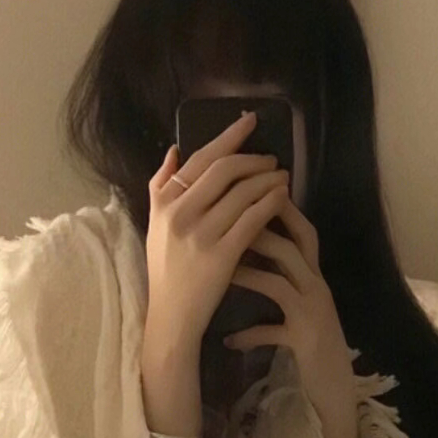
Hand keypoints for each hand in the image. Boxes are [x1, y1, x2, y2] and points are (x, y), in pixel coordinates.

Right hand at [144, 111, 289, 354]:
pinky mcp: (222, 255)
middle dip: (254, 158)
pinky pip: (253, 219)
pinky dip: (270, 203)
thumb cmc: (166, 270)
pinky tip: (282, 197)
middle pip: (223, 170)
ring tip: (282, 176)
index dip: (228, 137)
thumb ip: (160, 186)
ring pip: (242, 192)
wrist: (172, 315)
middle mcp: (180, 213)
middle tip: (273, 158)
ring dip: (268, 179)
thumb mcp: (154, 225)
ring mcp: (201, 234)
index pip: (199, 159)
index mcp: (164, 202)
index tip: (249, 122)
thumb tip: (174, 150)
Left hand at [224, 199, 359, 437]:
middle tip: (230, 218)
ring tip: (223, 267)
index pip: (303, 232)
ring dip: (251, 271)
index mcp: (314, 277)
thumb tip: (247, 254)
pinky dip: (250, 334)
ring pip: (281, 282)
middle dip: (264, 230)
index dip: (281, 210)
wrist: (336, 389)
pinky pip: (273, 331)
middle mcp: (317, 288)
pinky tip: (229, 340)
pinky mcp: (306, 341)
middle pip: (294, 247)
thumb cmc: (312, 343)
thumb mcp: (298, 307)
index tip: (249, 192)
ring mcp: (313, 313)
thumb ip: (281, 280)